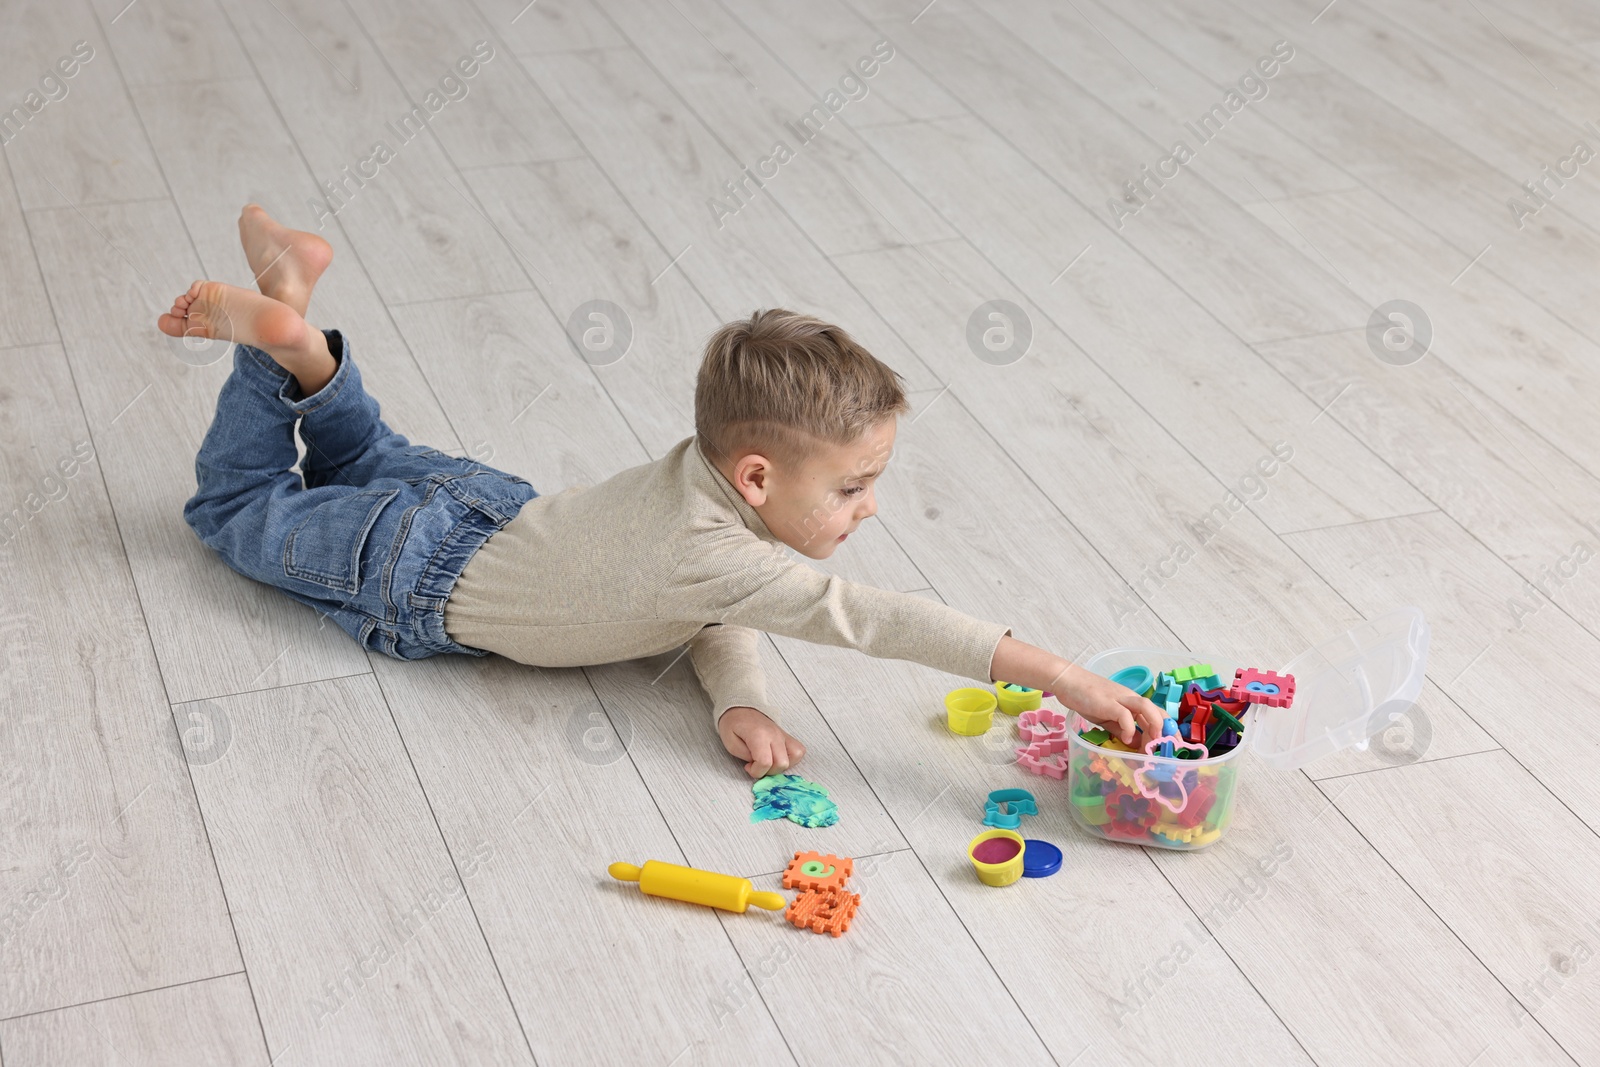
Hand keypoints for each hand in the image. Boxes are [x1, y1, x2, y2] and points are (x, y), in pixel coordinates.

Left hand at [717, 706, 806, 778]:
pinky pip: (799, 750)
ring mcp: (783, 734)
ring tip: (768, 762)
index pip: (765, 762)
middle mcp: (774, 734)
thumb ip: (745, 757)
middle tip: (757, 765)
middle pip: (782, 763)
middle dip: (769, 771)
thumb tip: (758, 765)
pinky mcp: (787, 736)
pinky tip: (777, 758)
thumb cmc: (733, 724)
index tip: (748, 766)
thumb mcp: (730, 743)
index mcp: (759, 735)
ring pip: (795, 756)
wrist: (740, 708)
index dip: (756, 771)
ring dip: (781, 766)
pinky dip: (791, 758)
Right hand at [1050, 665, 1165, 745]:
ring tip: (1152, 743)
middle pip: (1157, 710)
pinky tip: (1125, 739)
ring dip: (1154, 725)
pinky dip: (1128, 728)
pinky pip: (1124, 715)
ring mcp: (1119, 698)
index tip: (1170, 748)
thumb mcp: (1106, 718)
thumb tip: (1135, 743)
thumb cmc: (1085, 698)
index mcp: (1131, 702)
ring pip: (1146, 707)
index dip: (1167, 731)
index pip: (1156, 714)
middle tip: (1166, 751)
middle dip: (1166, 731)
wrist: (1067, 681)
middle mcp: (1129, 698)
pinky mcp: (1107, 702)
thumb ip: (1121, 729)